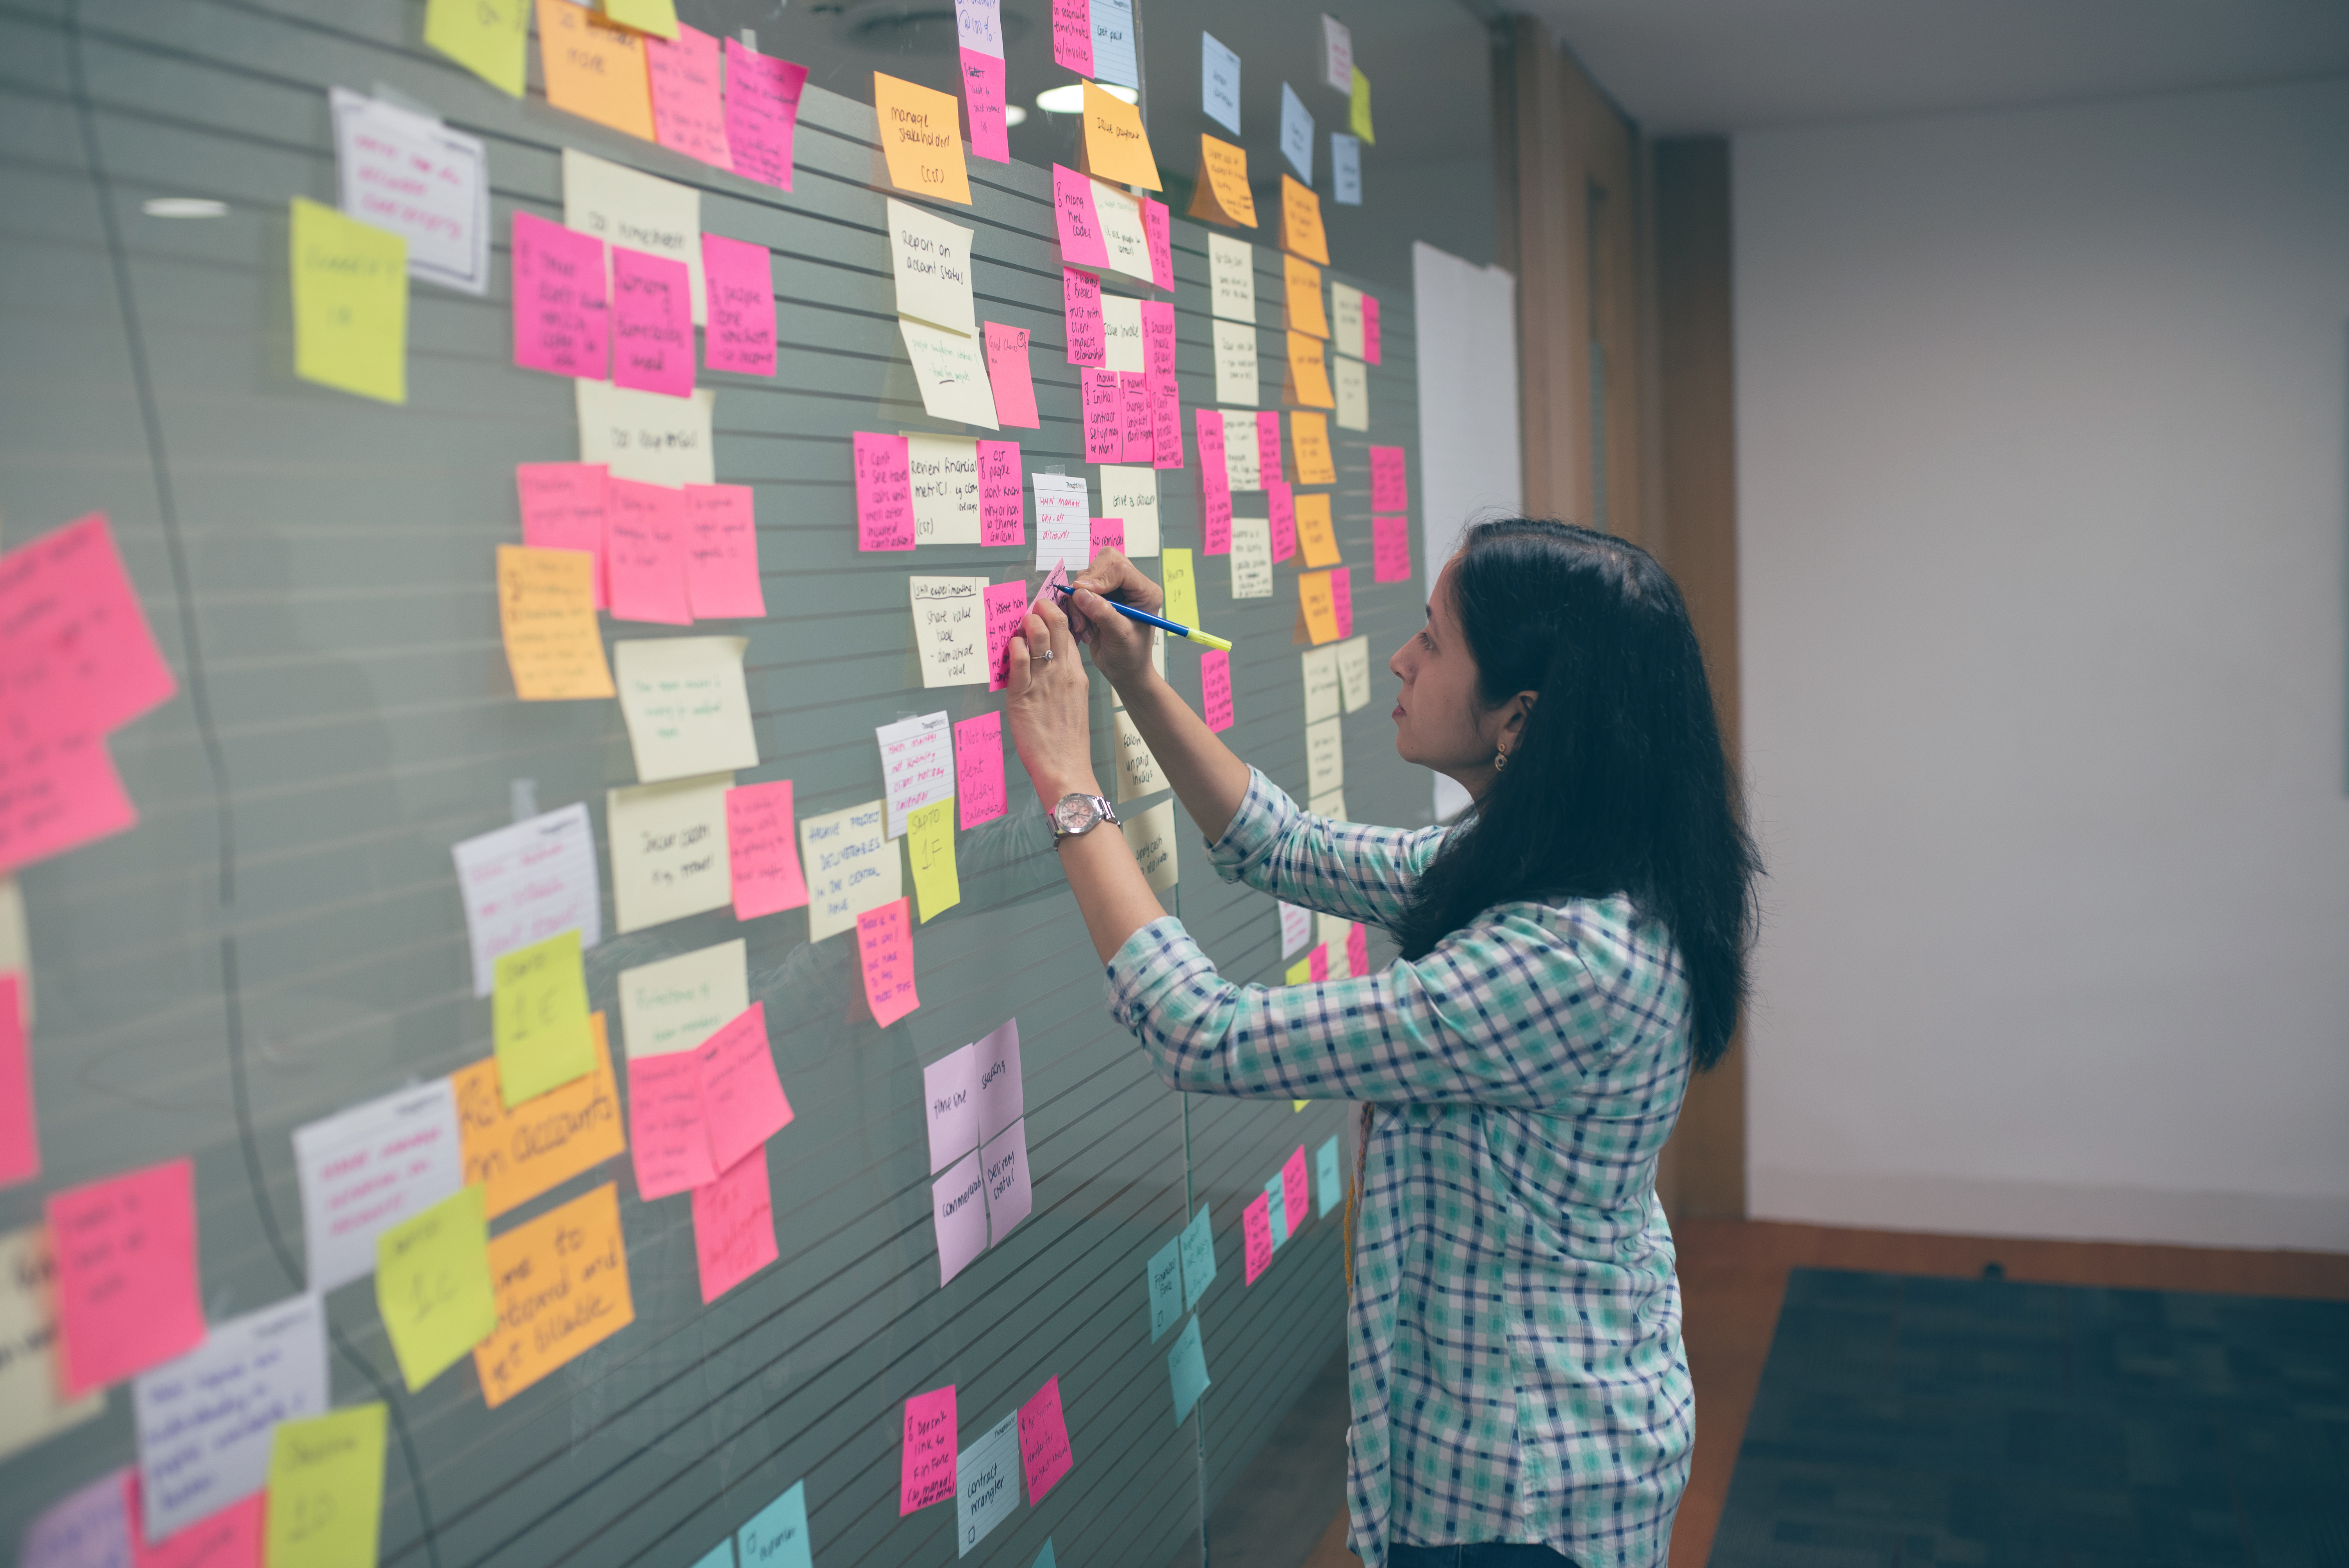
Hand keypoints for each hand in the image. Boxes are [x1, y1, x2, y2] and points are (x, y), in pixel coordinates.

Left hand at [1004, 588, 1100, 803]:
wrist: (1065, 766)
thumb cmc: (1067, 740)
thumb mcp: (1073, 701)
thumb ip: (1062, 679)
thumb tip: (1047, 662)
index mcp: (1075, 673)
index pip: (1069, 632)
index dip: (1057, 615)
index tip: (1046, 610)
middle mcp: (1062, 672)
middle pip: (1056, 625)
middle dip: (1042, 609)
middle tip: (1032, 608)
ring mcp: (1044, 681)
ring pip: (1037, 636)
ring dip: (1027, 624)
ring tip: (1020, 626)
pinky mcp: (1023, 694)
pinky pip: (1019, 660)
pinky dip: (1014, 647)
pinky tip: (1012, 647)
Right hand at [1068, 548, 1162, 691]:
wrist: (1124, 672)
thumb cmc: (1130, 657)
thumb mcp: (1120, 636)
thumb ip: (1102, 613)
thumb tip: (1080, 593)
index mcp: (1145, 591)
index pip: (1120, 569)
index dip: (1099, 578)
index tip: (1080, 593)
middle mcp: (1130, 585)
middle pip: (1104, 562)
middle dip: (1087, 585)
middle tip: (1082, 610)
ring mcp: (1113, 589)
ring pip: (1087, 575)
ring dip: (1079, 600)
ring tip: (1085, 627)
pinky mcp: (1098, 597)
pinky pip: (1078, 589)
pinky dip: (1075, 606)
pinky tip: (1083, 627)